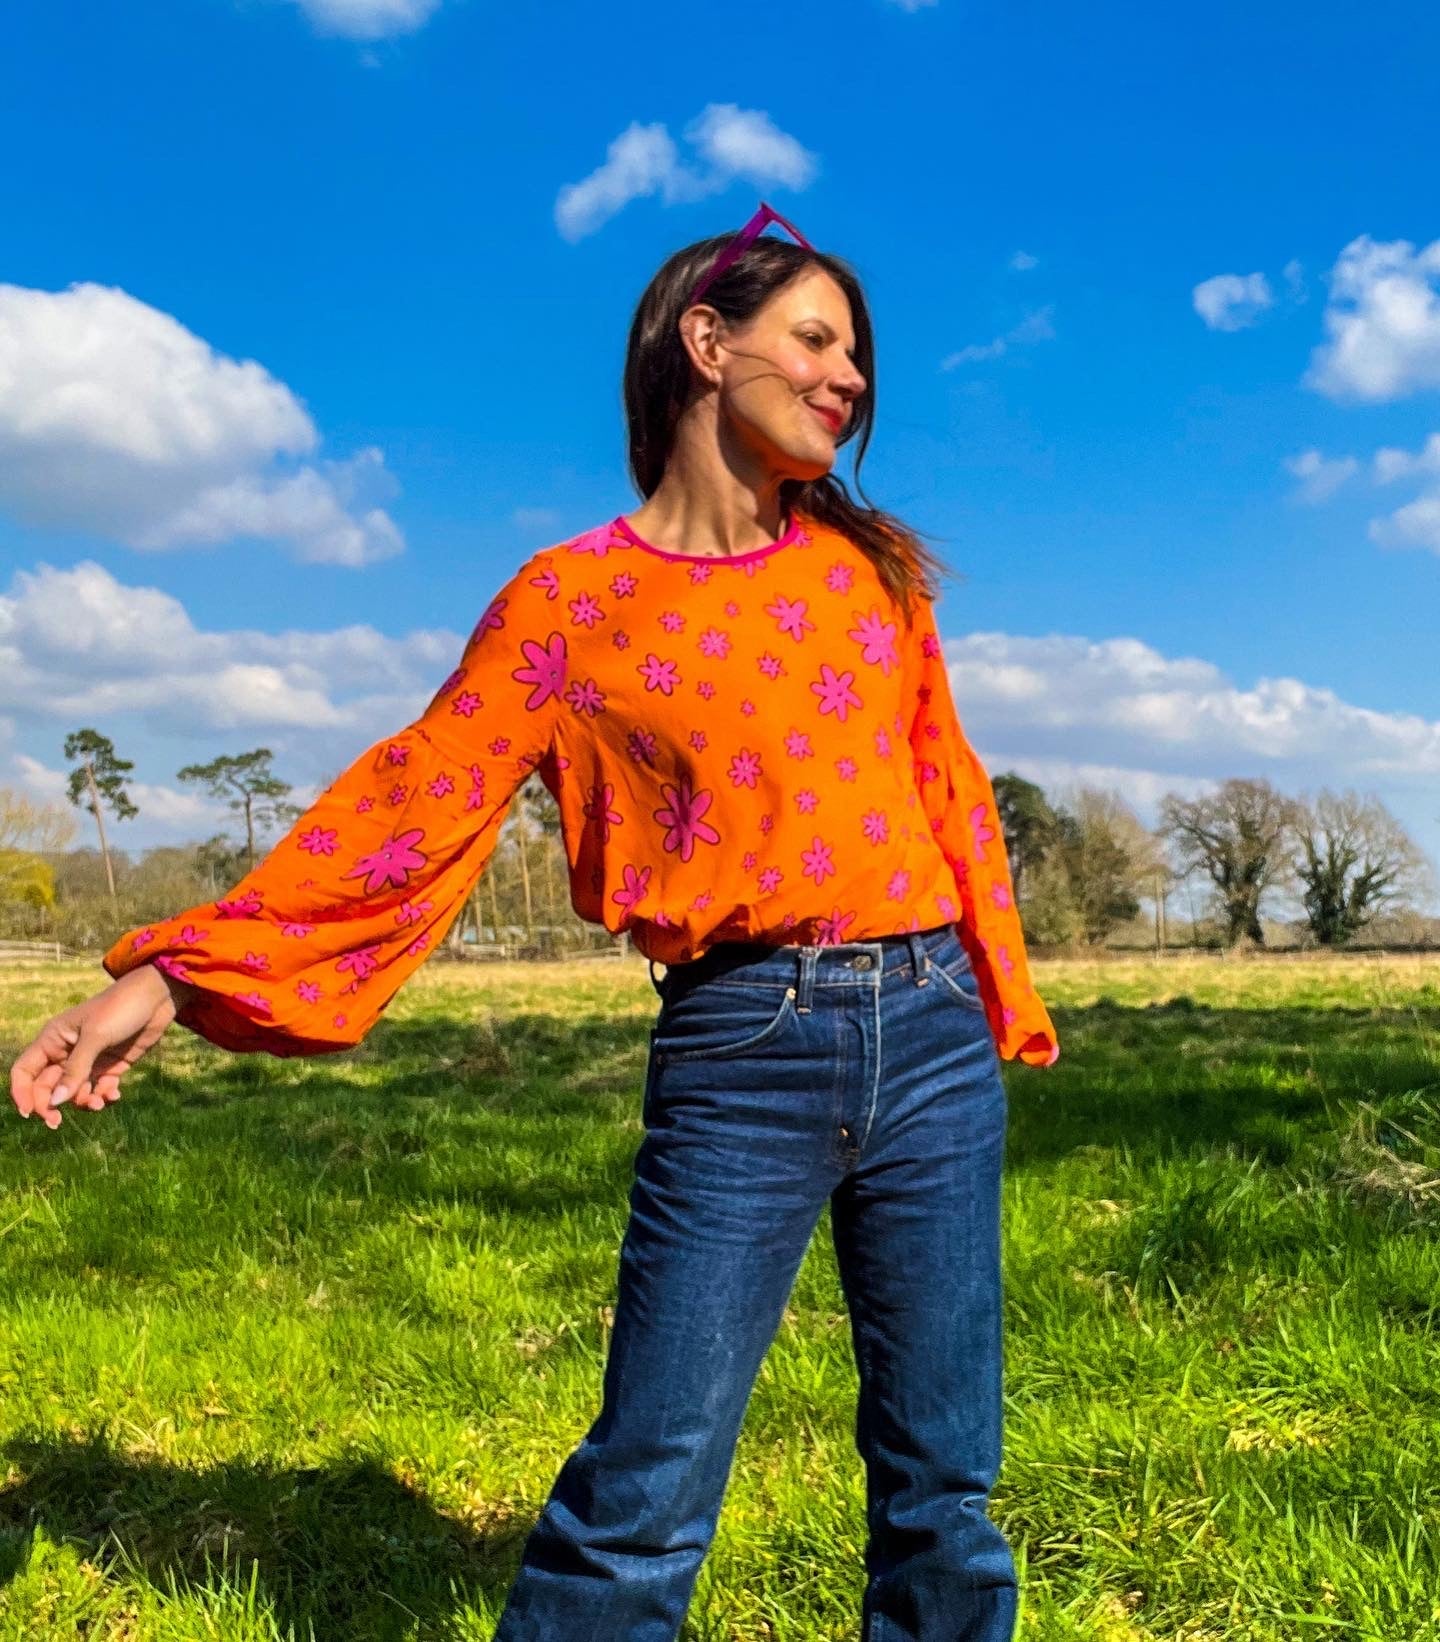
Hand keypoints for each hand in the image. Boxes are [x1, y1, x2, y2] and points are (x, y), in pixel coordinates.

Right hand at [8, 965, 195, 1129]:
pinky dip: (103, 1097)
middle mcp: (66, 1052)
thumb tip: (55, 1102)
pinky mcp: (111, 1066)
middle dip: (51, 1106)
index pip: (25, 1071)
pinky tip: (114, 1096)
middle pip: (47, 1087)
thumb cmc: (120, 1008)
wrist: (157, 997)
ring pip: (74, 1093)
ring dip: (82, 1103)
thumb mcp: (96, 1037)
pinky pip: (99, 1090)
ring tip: (99, 1102)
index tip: (31, 1114)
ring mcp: (89, 1061)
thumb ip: (76, 1070)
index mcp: (53, 1039)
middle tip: (57, 1123)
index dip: (22, 1093)